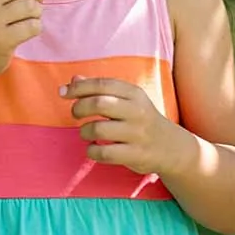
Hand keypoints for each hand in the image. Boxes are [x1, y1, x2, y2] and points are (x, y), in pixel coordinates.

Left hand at [61, 77, 189, 176]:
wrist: (171, 147)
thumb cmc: (141, 119)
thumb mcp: (127, 99)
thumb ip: (101, 89)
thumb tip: (73, 80)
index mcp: (134, 93)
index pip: (102, 84)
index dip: (78, 88)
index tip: (63, 93)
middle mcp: (137, 111)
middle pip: (99, 103)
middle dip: (79, 108)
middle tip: (75, 114)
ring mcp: (137, 134)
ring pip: (99, 129)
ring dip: (84, 131)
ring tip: (85, 133)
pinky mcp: (136, 155)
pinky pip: (105, 153)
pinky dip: (92, 151)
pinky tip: (93, 149)